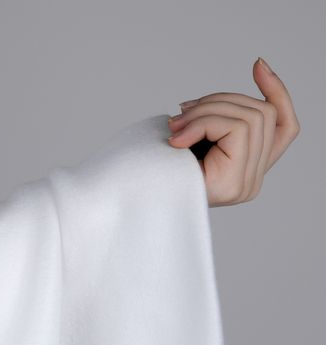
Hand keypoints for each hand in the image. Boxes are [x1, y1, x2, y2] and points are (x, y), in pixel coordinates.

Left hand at [166, 57, 300, 206]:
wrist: (138, 201)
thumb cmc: (160, 169)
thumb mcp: (196, 134)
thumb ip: (223, 117)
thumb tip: (257, 67)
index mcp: (250, 172)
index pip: (285, 128)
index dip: (278, 92)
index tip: (258, 64)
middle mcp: (254, 181)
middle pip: (262, 113)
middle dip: (218, 101)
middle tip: (181, 112)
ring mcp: (248, 184)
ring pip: (250, 116)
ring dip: (207, 111)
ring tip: (175, 125)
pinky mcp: (235, 183)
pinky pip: (237, 127)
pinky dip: (204, 123)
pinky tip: (177, 139)